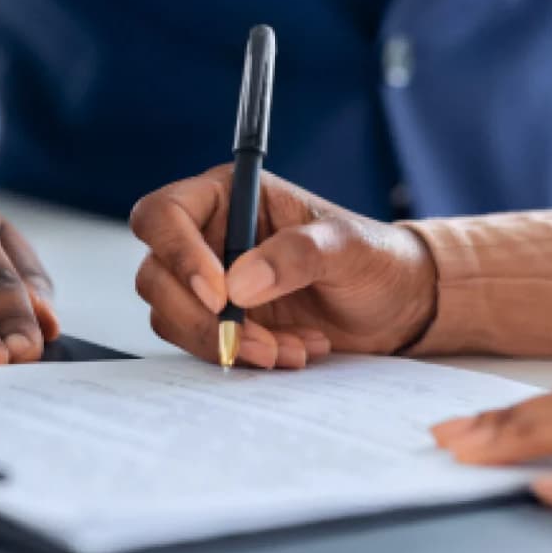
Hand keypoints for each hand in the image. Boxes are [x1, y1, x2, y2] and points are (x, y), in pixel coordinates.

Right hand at [129, 165, 436, 368]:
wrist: (395, 305)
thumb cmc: (374, 259)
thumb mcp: (347, 247)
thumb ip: (297, 255)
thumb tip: (239, 285)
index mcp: (229, 196)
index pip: (164, 215)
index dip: (177, 253)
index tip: (219, 294)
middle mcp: (208, 236)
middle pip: (156, 275)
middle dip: (202, 317)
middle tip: (256, 340)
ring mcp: (209, 283)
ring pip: (172, 317)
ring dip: (227, 342)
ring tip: (289, 348)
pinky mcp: (220, 322)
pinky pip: (202, 345)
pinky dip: (242, 356)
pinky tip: (292, 350)